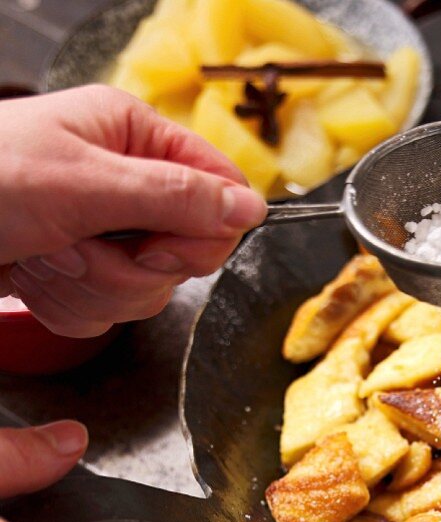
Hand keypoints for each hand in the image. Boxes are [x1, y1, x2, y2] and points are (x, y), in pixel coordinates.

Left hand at [0, 85, 266, 337]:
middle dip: (129, 267)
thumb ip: (175, 197)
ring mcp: (106, 232)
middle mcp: (127, 185)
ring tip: (45, 258)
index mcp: (134, 138)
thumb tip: (249, 208)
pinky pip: (110, 311)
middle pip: (184, 255)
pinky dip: (71, 305)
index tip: (161, 246)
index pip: (218, 191)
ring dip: (92, 287)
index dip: (202, 232)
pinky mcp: (85, 271)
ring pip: (146, 292)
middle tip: (81, 245)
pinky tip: (37, 277)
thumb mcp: (86, 185)